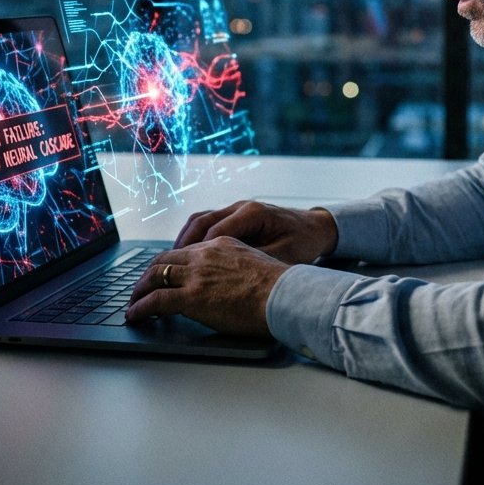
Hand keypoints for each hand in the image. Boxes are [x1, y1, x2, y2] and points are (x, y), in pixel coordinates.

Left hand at [124, 237, 287, 337]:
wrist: (283, 295)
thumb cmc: (278, 286)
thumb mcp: (255, 263)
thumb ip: (236, 267)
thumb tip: (231, 281)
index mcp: (220, 244)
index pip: (186, 250)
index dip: (171, 263)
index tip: (165, 272)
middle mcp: (204, 255)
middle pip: (165, 260)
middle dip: (149, 274)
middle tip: (142, 287)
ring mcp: (196, 275)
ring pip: (155, 276)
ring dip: (140, 290)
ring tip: (134, 302)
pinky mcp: (191, 297)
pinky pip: (156, 301)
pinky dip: (141, 308)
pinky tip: (135, 315)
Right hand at [175, 201, 338, 264]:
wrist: (316, 227)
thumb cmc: (303, 242)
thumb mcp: (285, 256)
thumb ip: (258, 262)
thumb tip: (231, 278)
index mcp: (253, 213)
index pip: (216, 230)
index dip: (198, 252)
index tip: (185, 271)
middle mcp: (240, 206)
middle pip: (201, 221)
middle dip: (182, 245)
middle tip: (166, 268)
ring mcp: (236, 209)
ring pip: (200, 220)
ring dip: (184, 241)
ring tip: (171, 263)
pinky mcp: (235, 216)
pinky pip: (207, 223)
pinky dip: (193, 238)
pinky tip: (186, 257)